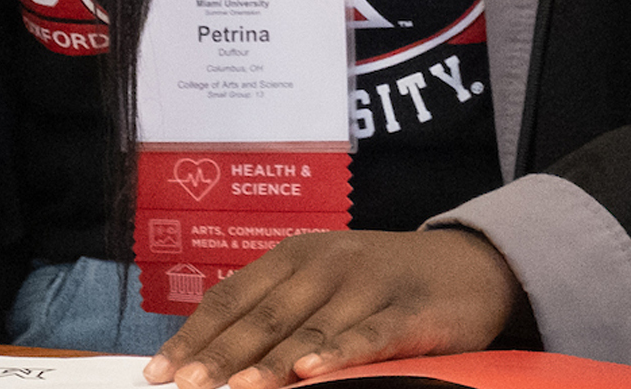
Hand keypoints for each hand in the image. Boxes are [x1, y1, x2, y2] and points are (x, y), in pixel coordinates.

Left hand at [144, 228, 526, 388]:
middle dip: (219, 355)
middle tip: (185, 387)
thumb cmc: (383, 281)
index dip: (195, 335)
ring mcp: (368, 286)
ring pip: (309, 330)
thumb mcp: (326, 282)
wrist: (471, 264)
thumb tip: (213, 356)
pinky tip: (310, 374)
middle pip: (262, 316)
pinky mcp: (408, 312)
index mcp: (296, 255)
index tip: (159, 371)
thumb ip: (278, 311)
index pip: (232, 297)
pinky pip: (367, 338)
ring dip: (268, 363)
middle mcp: (326, 264)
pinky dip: (337, 355)